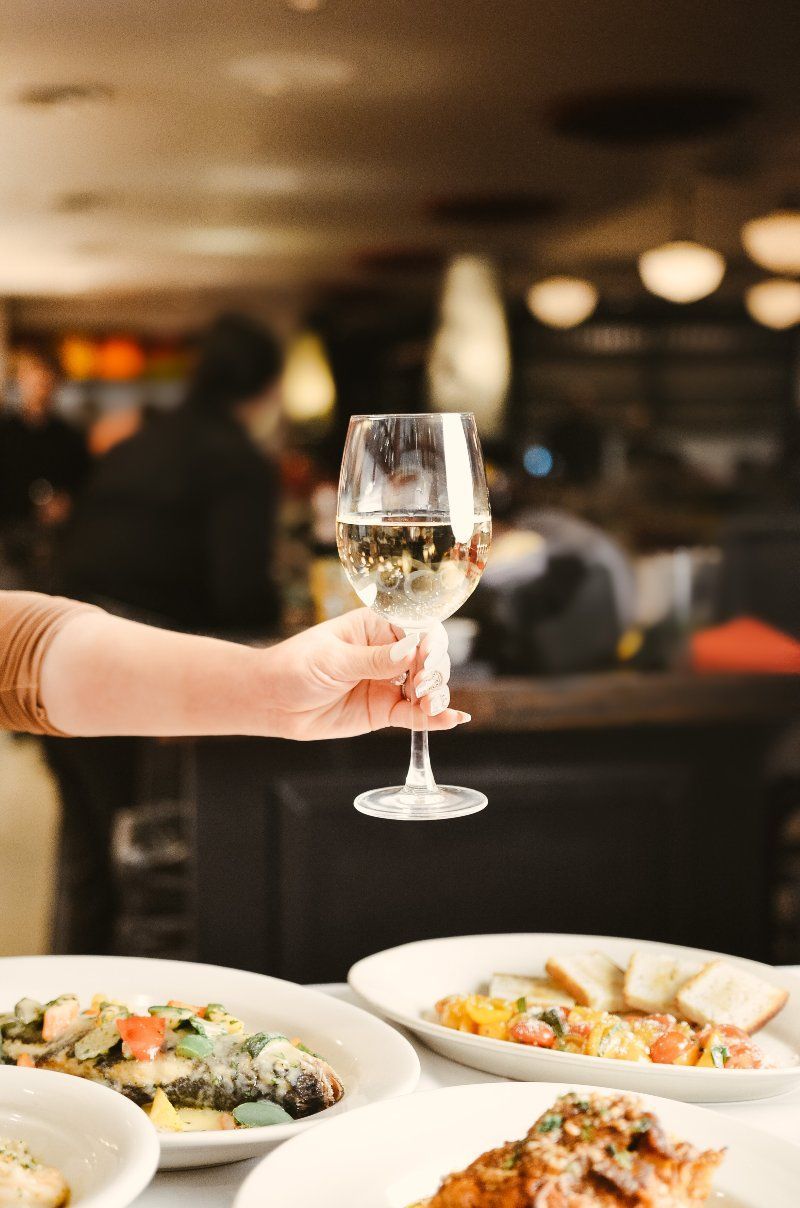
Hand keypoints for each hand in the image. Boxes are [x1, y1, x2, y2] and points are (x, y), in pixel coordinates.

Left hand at [258, 608, 468, 740]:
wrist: (272, 701)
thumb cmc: (295, 666)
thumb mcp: (333, 659)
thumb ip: (373, 659)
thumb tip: (411, 652)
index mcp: (376, 627)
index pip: (417, 627)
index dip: (429, 640)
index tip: (426, 655)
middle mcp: (389, 653)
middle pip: (430, 657)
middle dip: (434, 669)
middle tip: (420, 686)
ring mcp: (389, 683)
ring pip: (428, 686)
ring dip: (437, 694)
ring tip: (429, 705)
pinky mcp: (385, 710)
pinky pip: (415, 714)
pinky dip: (435, 718)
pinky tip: (452, 719)